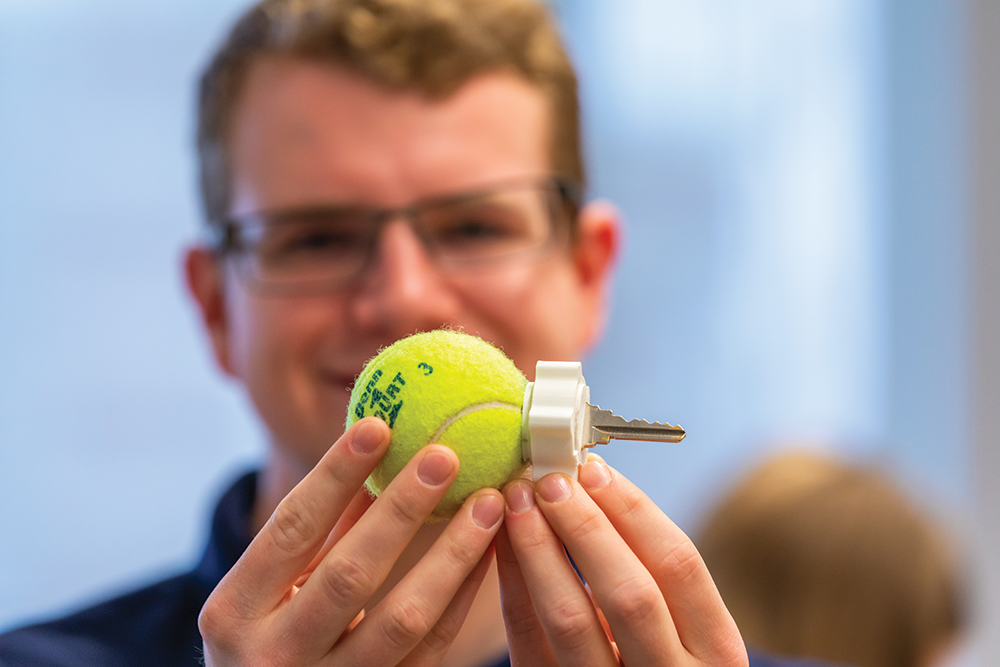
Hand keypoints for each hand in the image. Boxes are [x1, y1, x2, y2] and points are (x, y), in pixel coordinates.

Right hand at [199, 417, 504, 665]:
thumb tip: (375, 450)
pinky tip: (484, 552)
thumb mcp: (269, 589)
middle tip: (446, 456)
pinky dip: (461, 596)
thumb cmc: (267, 637)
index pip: (292, 529)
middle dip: (403, 509)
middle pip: (350, 574)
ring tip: (488, 502)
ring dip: (453, 554)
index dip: (336, 474)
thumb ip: (318, 531)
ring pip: (404, 617)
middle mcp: (273, 657)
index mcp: (234, 612)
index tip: (379, 425)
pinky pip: (432, 648)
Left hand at [497, 455, 747, 666]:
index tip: (595, 468)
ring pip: (572, 621)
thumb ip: (654, 578)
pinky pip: (531, 647)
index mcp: (717, 652)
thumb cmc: (666, 666)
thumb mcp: (686, 633)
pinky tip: (500, 548)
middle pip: (629, 592)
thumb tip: (593, 486)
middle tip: (547, 478)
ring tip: (514, 500)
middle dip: (583, 526)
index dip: (634, 510)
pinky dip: (513, 592)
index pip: (679, 565)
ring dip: (538, 551)